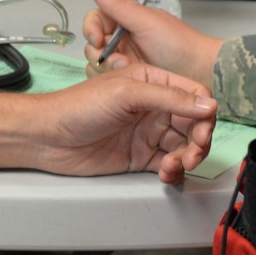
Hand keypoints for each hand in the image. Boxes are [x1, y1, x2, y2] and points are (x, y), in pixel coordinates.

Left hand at [32, 62, 215, 184]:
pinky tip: (167, 172)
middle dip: (199, 140)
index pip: (193, 95)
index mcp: (152, 82)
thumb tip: (207, 105)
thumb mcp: (127, 94)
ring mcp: (147, 132)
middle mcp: (153, 107)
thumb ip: (169, 98)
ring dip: (187, 157)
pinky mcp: (140, 156)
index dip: (204, 113)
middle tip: (192, 154)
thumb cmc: (78, 106)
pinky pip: (168, 164)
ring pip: (184, 146)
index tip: (203, 129)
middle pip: (193, 123)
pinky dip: (174, 170)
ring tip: (176, 165)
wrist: (48, 137)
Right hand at [82, 0, 223, 83]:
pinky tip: (127, 81)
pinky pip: (106, 78)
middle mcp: (122, 39)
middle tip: (120, 60)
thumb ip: (119, 6)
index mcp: (126, 21)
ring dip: (106, 67)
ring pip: (96, 62)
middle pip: (92, 43)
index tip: (98, 39)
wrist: (200, 72)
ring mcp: (124, 59)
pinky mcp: (127, 78)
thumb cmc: (178, 44)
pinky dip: (110, 79)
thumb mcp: (146, 22)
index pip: (95, 20)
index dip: (91, 29)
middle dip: (101, 52)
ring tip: (127, 69)